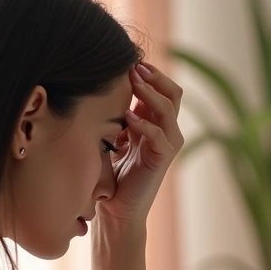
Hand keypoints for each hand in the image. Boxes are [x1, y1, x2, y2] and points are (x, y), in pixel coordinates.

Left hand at [101, 62, 183, 222]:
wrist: (114, 209)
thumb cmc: (107, 174)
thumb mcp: (109, 136)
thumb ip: (112, 114)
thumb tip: (97, 84)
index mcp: (153, 122)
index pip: (161, 88)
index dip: (148, 72)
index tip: (127, 60)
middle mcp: (165, 130)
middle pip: (173, 92)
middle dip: (155, 76)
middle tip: (134, 67)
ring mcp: (167, 144)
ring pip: (169, 108)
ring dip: (151, 93)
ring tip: (133, 82)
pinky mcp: (162, 160)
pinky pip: (160, 135)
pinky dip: (145, 123)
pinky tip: (128, 118)